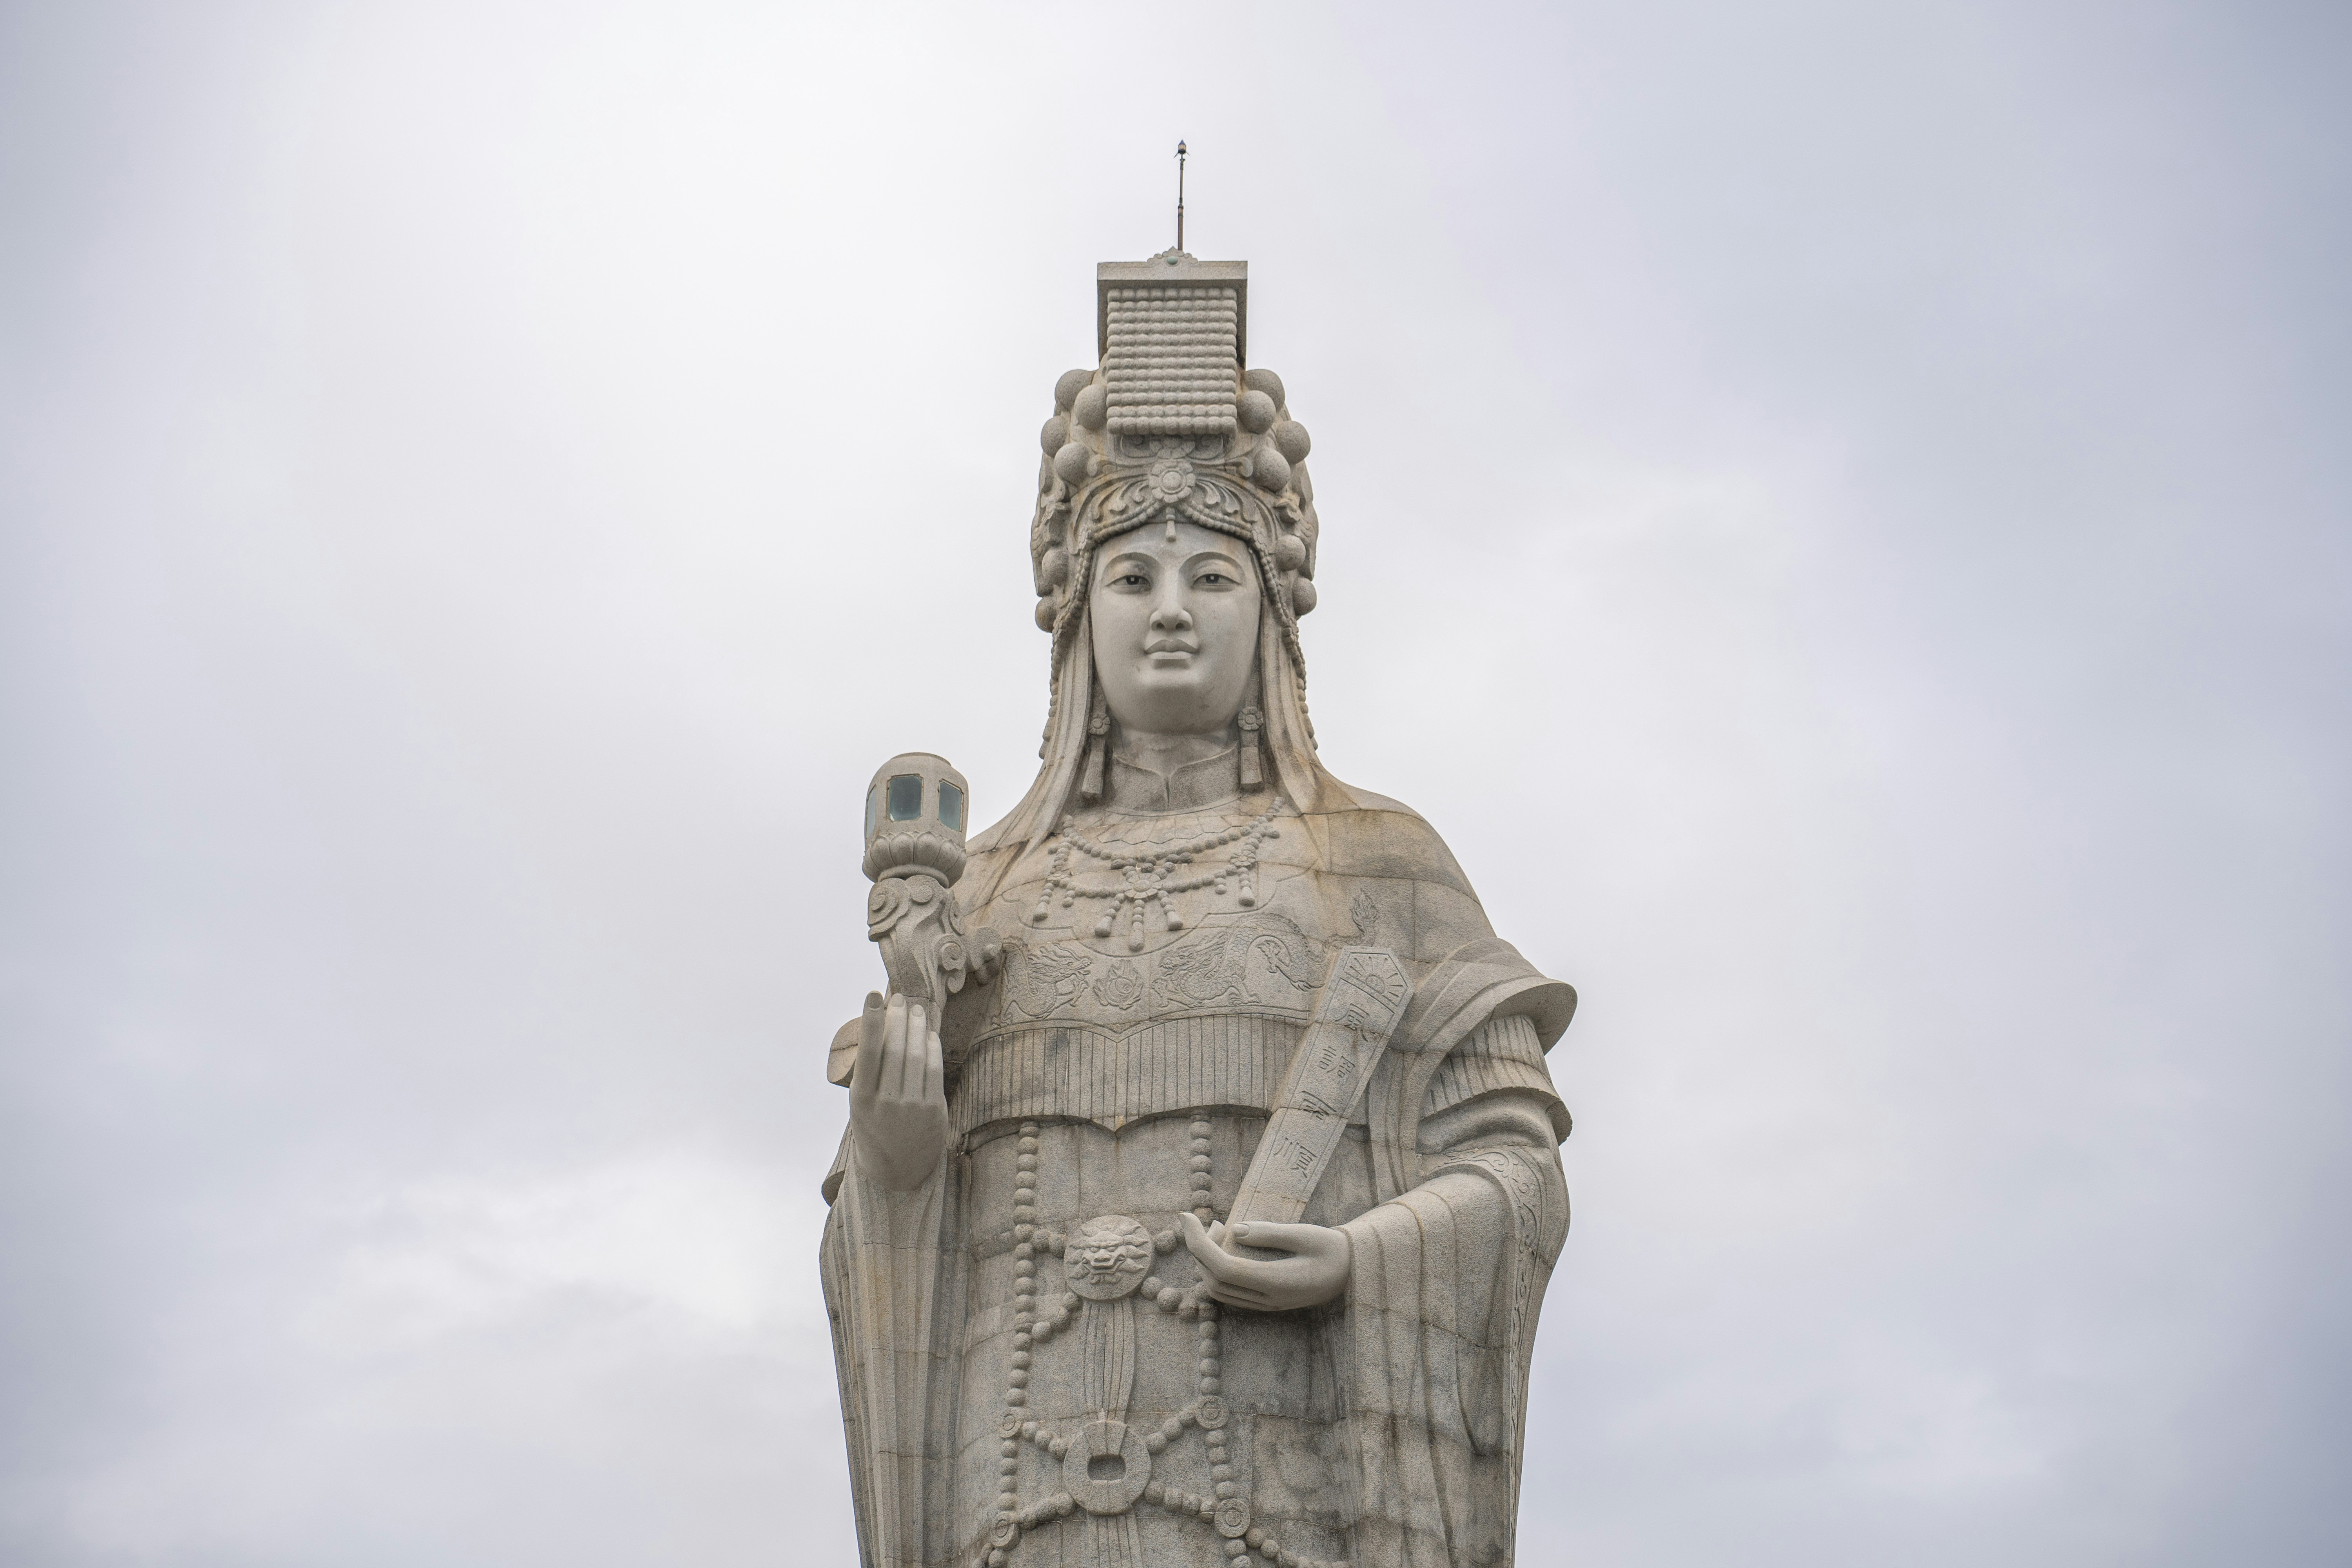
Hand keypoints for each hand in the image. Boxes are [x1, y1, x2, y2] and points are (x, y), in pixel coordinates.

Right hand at [847, 991, 947, 1189]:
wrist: (897, 1170)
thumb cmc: (876, 1127)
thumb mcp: (862, 1104)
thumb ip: (871, 1073)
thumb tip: (884, 1028)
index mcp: (860, 1099)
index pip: (868, 1052)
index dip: (873, 1021)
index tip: (874, 995)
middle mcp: (885, 1102)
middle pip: (896, 1048)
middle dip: (899, 1018)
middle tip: (900, 998)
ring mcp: (911, 1106)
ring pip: (917, 1055)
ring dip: (917, 1027)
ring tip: (916, 1011)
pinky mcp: (933, 1110)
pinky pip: (934, 1070)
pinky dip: (932, 1047)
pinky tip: (929, 1034)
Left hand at [1179, 1211, 1350, 1311]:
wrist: (1353, 1271)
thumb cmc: (1332, 1249)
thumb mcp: (1306, 1234)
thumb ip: (1270, 1233)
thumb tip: (1234, 1230)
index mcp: (1276, 1282)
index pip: (1223, 1267)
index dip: (1198, 1243)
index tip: (1185, 1217)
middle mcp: (1267, 1299)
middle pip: (1214, 1281)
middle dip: (1199, 1250)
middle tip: (1208, 1221)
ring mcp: (1266, 1305)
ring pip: (1218, 1291)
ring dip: (1206, 1262)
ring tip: (1218, 1231)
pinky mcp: (1266, 1303)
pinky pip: (1229, 1293)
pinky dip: (1217, 1271)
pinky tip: (1228, 1248)